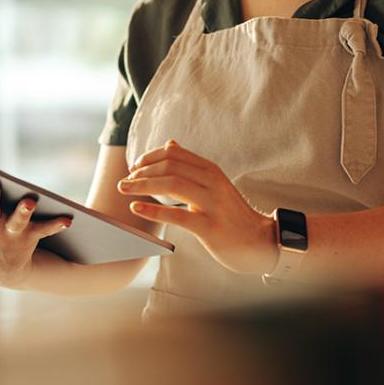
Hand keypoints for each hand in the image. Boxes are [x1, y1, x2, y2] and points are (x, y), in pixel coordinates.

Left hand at [116, 140, 278, 274]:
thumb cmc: (231, 213)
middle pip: (170, 167)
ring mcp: (212, 204)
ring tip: (124, 190)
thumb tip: (170, 143)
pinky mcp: (209, 227)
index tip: (134, 167)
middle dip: (142, 171)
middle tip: (124, 181)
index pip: (174, 154)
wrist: (259, 241)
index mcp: (211, 170)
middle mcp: (212, 182)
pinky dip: (153, 210)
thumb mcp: (214, 184)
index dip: (150, 157)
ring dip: (143, 185)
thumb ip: (191, 165)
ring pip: (172, 185)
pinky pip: (177, 215)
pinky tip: (136, 208)